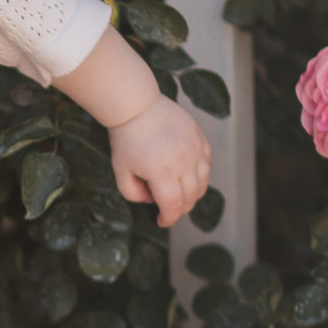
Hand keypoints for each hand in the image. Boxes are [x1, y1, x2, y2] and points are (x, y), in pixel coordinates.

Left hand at [108, 89, 213, 227]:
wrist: (137, 106)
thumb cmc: (126, 138)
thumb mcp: (120, 171)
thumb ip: (133, 193)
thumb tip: (151, 199)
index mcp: (162, 173)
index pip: (173, 206)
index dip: (168, 219)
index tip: (162, 221)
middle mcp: (183, 163)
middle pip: (190, 197)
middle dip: (179, 209)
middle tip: (168, 209)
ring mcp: (195, 149)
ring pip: (203, 182)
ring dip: (193, 194)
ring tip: (180, 195)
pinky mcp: (200, 138)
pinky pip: (207, 163)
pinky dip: (201, 175)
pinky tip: (190, 176)